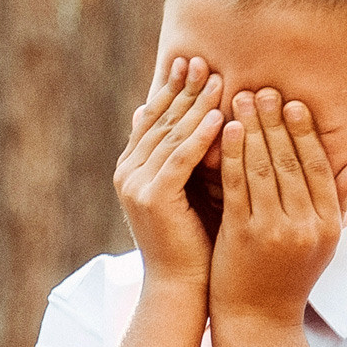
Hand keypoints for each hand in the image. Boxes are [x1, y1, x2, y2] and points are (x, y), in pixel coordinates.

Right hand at [115, 56, 225, 289]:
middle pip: (160, 121)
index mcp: (132, 169)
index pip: (154, 119)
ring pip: (170, 135)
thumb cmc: (194, 240)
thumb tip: (203, 117)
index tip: (192, 62)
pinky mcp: (152, 198)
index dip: (172, 90)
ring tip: (218, 79)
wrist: (182, 286)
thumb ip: (190, 156)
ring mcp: (136, 185)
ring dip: (195, 105)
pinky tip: (219, 117)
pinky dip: (199, 136)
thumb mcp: (191, 189)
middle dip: (183, 90)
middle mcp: (127, 174)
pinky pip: (180, 158)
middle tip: (203, 60)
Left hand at [209, 89, 346, 328]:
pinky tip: (225, 130)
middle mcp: (306, 225)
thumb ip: (337, 203)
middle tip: (263, 88)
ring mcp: (275, 230)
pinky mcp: (243, 235)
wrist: (257, 320)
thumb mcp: (321, 243)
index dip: (305, 132)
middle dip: (276, 121)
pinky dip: (232, 154)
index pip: (319, 167)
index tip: (293, 102)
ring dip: (252, 128)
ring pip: (264, 168)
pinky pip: (237, 186)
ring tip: (241, 98)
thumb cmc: (286, 276)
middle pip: (291, 161)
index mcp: (328, 224)